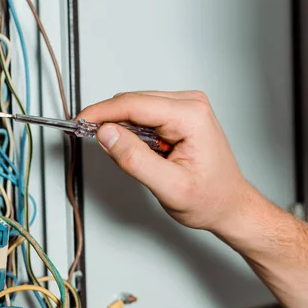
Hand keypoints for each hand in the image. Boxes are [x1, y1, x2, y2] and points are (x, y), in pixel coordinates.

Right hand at [77, 91, 255, 231]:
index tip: (79, 122)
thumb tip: (106, 134)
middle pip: (132, 102)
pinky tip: (143, 152)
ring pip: (135, 108)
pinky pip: (143, 115)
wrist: (228, 204)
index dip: (101, 112)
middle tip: (91, 141)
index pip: (134, 104)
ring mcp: (185, 107)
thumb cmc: (210, 198)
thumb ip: (135, 159)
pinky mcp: (179, 114)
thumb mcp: (169, 187)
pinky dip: (133, 132)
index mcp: (191, 116)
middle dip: (108, 121)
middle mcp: (190, 104)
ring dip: (122, 129)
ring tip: (130, 157)